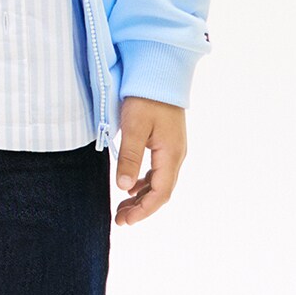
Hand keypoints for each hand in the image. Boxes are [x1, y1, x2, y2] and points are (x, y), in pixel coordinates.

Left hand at [112, 97, 185, 225]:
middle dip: (141, 208)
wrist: (160, 72)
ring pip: (160, 182)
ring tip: (122, 207)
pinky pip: (158, 171)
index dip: (143, 211)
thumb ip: (129, 158)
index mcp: (171, 155)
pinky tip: (131, 187)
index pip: (160, 194)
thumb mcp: (134, 128)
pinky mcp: (167, 142)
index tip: (125, 222)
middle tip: (119, 220)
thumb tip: (124, 188)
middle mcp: (176, 155)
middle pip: (161, 192)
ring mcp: (173, 149)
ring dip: (142, 197)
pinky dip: (144, 183)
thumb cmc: (146, 97)